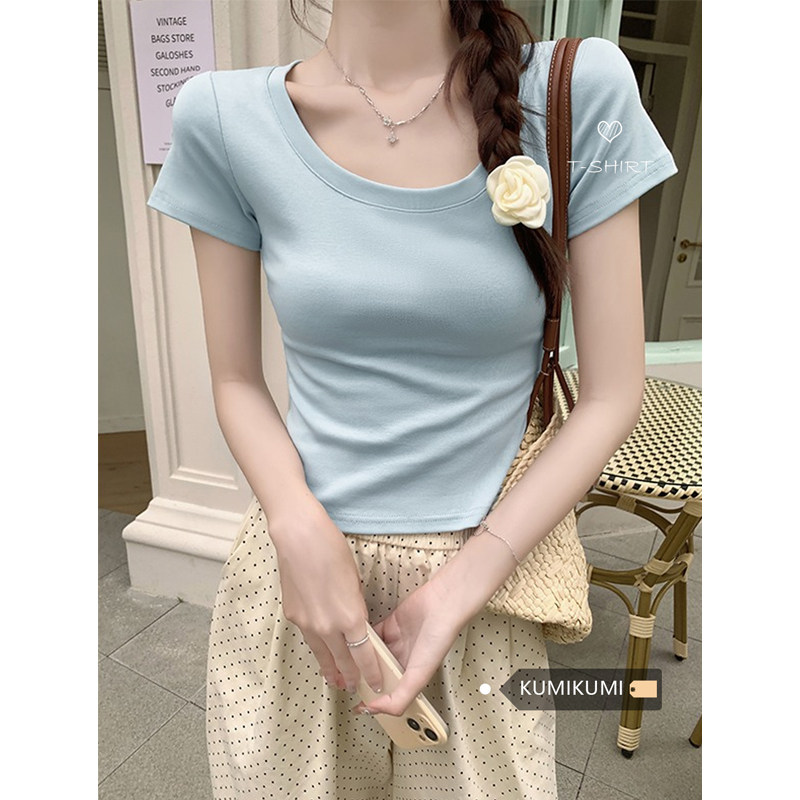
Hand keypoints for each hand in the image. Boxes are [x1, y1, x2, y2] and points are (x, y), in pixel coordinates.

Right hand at [270, 509, 383, 695]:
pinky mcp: (293, 615)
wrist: (299, 537)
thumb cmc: (331, 550)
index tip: (376, 682)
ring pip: (321, 654)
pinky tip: (319, 651)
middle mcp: (328, 627)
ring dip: (330, 668)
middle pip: (342, 661)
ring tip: (335, 680)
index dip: (371, 672)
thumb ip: (355, 605)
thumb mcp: (354, 579)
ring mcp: (307, 623)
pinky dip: (316, 647)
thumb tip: (353, 618)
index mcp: (351, 617)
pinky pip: (308, 637)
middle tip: (356, 687)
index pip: (364, 656)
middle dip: (350, 677)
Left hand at [351, 576, 469, 717]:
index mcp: (410, 678)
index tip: (356, 705)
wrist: (441, 605)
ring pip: (370, 655)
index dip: (372, 702)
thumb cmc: (439, 638)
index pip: (388, 696)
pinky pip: (371, 635)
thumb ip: (399, 698)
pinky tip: (354, 640)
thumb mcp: (419, 676)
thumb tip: (374, 710)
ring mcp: (395, 644)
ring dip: (358, 658)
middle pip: (376, 676)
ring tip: (346, 662)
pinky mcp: (389, 626)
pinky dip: (362, 637)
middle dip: (361, 679)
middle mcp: (401, 662)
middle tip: (346, 681)